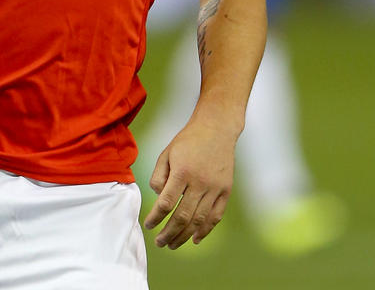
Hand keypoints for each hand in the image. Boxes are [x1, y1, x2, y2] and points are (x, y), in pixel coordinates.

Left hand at [143, 118, 236, 248]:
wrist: (216, 129)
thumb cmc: (187, 141)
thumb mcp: (166, 153)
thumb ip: (158, 176)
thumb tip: (158, 198)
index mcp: (182, 172)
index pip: (166, 203)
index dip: (156, 217)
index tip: (148, 225)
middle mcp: (200, 182)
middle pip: (183, 216)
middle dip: (169, 233)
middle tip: (159, 243)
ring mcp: (215, 188)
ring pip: (199, 220)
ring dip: (185, 236)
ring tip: (173, 245)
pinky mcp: (226, 191)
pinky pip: (216, 216)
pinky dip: (206, 230)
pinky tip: (195, 239)